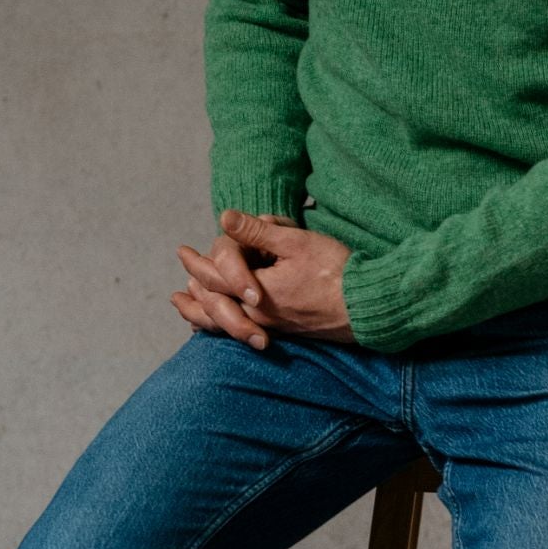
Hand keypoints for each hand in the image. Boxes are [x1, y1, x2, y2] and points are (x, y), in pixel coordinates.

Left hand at [172, 208, 357, 346]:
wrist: (367, 307)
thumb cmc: (336, 272)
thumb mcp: (296, 243)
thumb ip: (258, 231)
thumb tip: (224, 218)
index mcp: (256, 292)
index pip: (215, 277)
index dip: (197, 263)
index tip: (182, 252)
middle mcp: (258, 315)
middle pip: (215, 305)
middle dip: (196, 292)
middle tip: (180, 285)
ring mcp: (272, 326)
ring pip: (228, 322)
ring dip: (205, 314)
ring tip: (190, 309)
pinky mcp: (286, 331)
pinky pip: (246, 330)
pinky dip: (228, 326)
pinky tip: (229, 324)